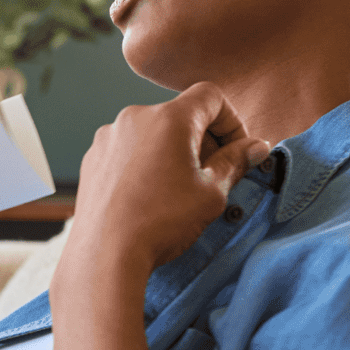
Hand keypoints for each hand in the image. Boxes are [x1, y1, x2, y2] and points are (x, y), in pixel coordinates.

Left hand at [66, 82, 270, 274]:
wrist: (106, 254)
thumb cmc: (162, 222)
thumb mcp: (212, 193)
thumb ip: (236, 162)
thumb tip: (256, 147)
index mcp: (168, 118)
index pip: (210, 96)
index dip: (231, 120)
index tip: (236, 151)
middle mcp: (134, 117)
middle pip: (180, 114)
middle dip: (202, 140)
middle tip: (213, 176)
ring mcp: (109, 136)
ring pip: (152, 133)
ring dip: (172, 152)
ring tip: (178, 191)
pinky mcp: (92, 157)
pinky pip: (128, 149)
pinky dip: (144, 163)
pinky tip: (148, 196)